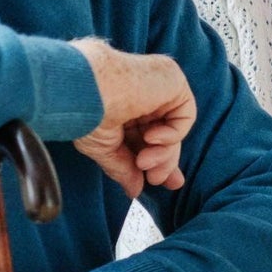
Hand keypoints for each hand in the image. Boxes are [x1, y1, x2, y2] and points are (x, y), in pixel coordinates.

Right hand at [69, 39, 196, 196]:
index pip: (148, 135)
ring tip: (144, 163)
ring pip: (175, 128)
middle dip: (165, 160)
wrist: (87, 93)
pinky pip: (185, 116)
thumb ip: (123, 167)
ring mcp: (160, 86)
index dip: (156, 159)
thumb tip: (135, 191)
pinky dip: (172, 134)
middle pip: (165, 133)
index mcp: (125, 105)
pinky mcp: (173, 80)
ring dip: (164, 153)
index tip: (157, 181)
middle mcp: (144, 93)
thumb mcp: (104, 148)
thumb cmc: (86, 114)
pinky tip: (151, 137)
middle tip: (155, 179)